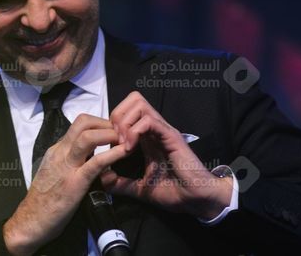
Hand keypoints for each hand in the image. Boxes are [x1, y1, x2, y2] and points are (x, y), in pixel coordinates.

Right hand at [3, 114, 126, 254]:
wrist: (31, 220)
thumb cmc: (45, 200)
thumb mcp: (57, 173)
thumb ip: (73, 163)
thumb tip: (93, 158)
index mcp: (57, 150)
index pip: (79, 126)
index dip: (99, 123)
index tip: (113, 130)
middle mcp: (60, 152)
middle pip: (83, 123)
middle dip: (105, 122)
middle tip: (121, 132)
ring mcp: (67, 166)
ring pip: (87, 137)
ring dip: (109, 133)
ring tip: (124, 139)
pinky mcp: (75, 182)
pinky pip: (95, 162)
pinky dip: (112, 154)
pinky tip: (123, 152)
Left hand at [101, 91, 232, 219]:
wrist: (196, 200)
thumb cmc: (174, 192)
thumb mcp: (141, 189)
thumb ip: (122, 184)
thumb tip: (104, 179)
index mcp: (148, 137)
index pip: (128, 110)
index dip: (114, 121)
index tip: (109, 143)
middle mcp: (155, 129)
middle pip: (133, 99)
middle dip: (118, 115)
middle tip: (115, 138)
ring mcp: (163, 130)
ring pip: (139, 104)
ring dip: (125, 121)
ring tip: (123, 143)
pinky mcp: (171, 136)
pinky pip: (149, 121)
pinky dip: (134, 131)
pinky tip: (130, 148)